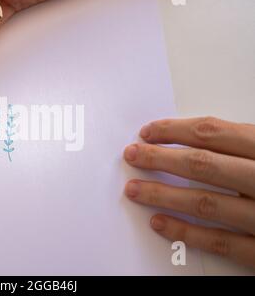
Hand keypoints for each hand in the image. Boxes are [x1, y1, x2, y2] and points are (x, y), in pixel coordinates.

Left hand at [124, 117, 254, 268]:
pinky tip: (159, 223)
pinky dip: (186, 232)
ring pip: (204, 202)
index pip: (213, 133)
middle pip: (202, 164)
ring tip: (133, 189)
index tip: (148, 131)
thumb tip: (198, 134)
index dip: (174, 130)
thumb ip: (249, 144)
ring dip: (162, 194)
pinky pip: (221, 243)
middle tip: (131, 155)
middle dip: (160, 158)